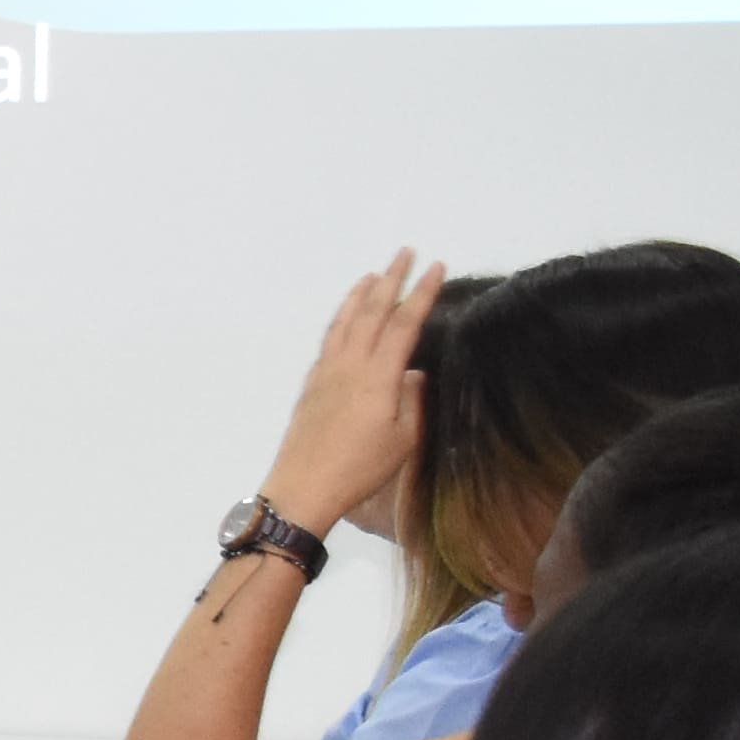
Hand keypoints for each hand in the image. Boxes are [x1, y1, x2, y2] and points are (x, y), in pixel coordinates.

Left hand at [260, 249, 439, 534]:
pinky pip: (329, 339)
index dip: (422, 293)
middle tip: (405, 252)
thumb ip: (412, 400)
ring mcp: (326, 372)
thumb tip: (414, 373)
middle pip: (372, 312)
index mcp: (378, 376)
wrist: (303, 487)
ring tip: (373, 274)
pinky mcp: (311, 385)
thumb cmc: (360, 468)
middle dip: (391, 279)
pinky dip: (342, 319)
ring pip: (345, 321)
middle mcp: (349, 365)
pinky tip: (346, 318)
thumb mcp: (403, 438)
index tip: (436, 267)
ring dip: (361, 294)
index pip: (404, 323)